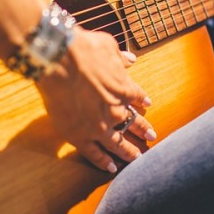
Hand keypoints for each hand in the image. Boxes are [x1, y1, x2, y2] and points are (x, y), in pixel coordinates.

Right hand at [34, 27, 155, 172]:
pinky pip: (94, 154)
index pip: (137, 97)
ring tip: (137, 158)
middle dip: (143, 130)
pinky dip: (103, 161)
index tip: (147, 104)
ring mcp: (98, 126)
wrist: (61, 61)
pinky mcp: (80, 136)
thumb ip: (120, 57)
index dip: (142, 100)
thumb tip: (130, 59)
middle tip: (152, 137)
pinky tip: (111, 167)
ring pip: (117, 144)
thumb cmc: (83, 49)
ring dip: (128, 151)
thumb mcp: (107, 46)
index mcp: (123, 88)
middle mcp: (115, 110)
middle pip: (132, 123)